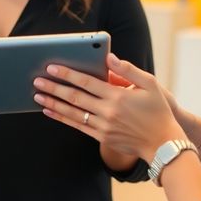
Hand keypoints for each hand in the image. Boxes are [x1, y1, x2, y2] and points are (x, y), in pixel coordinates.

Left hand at [33, 53, 185, 160]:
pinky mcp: (102, 137)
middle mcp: (107, 112)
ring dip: (53, 104)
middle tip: (36, 80)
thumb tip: (108, 57)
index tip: (52, 67)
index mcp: (118, 96)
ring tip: (37, 96)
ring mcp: (103, 126)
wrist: (163, 143)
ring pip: (72, 113)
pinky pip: (77, 126)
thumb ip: (128, 69)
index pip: (86, 82)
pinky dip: (62, 118)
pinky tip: (50, 112)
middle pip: (74, 97)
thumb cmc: (158, 111)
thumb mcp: (150, 84)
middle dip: (53, 88)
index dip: (67, 74)